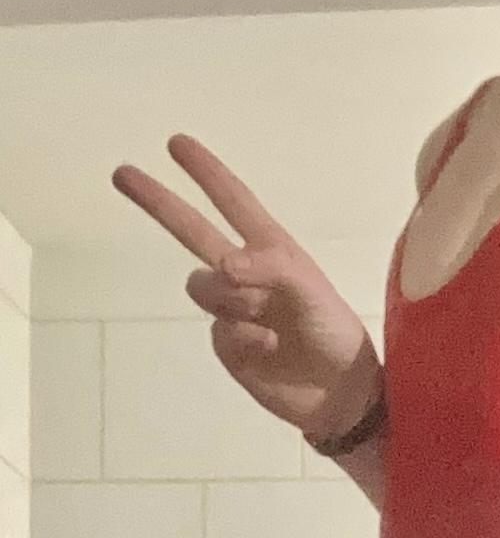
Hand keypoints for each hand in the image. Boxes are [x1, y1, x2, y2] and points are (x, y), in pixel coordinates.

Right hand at [111, 134, 378, 440]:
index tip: (176, 143)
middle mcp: (245, 274)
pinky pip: (218, 330)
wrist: (340, 394)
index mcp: (269, 249)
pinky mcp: (228, 347)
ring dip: (230, 298)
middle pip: (191, 230)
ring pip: (201, 287)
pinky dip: (242, 336)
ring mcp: (233, 310)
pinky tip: (270, 346)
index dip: (206, 172)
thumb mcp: (309, 288)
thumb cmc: (333, 331)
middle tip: (122, 173)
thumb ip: (267, 267)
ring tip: (266, 315)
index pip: (232, 202)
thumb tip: (222, 265)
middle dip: (159, 202)